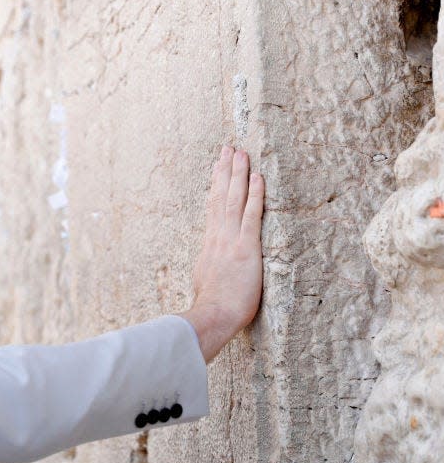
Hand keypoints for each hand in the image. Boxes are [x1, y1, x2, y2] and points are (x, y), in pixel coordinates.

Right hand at [181, 146, 263, 361]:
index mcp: (210, 243)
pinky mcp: (246, 248)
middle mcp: (219, 236)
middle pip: (221, 196)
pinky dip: (254, 195)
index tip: (217, 166)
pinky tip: (258, 177)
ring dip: (238, 174)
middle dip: (225, 170)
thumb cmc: (212, 305)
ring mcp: (231, 240)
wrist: (213, 315)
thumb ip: (210, 266)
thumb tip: (211, 265)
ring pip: (234, 199)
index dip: (216, 185)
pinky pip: (251, 216)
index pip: (213, 207)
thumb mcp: (206, 279)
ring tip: (240, 153)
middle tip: (228, 148)